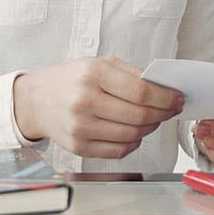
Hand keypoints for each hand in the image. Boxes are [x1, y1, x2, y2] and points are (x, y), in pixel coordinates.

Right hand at [13, 57, 183, 158]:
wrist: (37, 100)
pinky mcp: (79, 147)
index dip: (165, 98)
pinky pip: (119, 150)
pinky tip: (134, 132)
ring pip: (132, 135)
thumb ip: (132, 74)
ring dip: (150, 128)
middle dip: (162, 114)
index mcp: (93, 75)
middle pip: (139, 116)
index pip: (140, 91)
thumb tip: (164, 88)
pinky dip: (134, 142)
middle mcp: (85, 102)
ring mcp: (80, 127)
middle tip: (170, 110)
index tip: (177, 99)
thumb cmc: (72, 79)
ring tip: (153, 119)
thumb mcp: (100, 64)